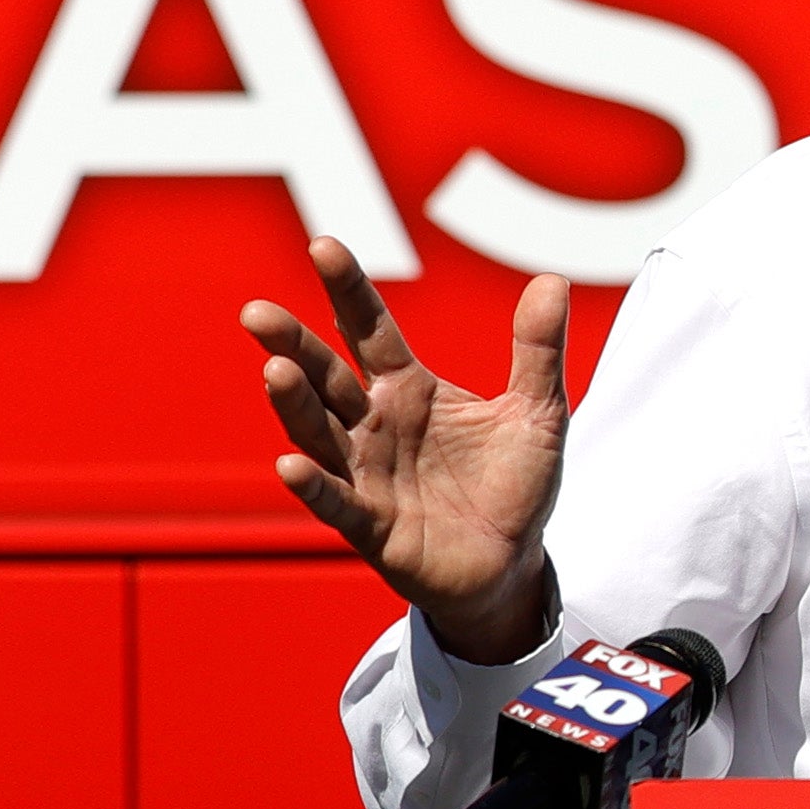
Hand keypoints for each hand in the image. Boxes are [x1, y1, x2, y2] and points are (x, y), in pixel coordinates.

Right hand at [242, 240, 569, 662]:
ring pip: (319, 433)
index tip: (324, 245)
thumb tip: (551, 279)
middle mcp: (374, 424)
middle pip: (326, 376)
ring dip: (295, 405)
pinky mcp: (370, 525)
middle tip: (258, 313)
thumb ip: (538, 351)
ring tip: (277, 370)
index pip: (370, 329)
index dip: (348, 291)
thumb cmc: (513, 485)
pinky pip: (336, 502)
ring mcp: (365, 473)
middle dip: (293, 346)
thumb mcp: (538, 413)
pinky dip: (313, 485)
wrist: (512, 563)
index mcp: (408, 388)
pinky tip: (290, 463)